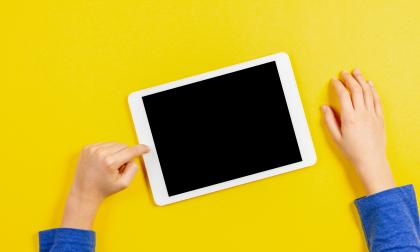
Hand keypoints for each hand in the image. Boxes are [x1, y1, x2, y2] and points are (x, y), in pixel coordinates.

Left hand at [61, 142, 149, 228]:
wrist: (84, 192)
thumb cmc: (102, 189)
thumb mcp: (124, 184)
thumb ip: (133, 169)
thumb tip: (133, 158)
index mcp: (109, 162)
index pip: (130, 151)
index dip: (141, 149)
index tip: (146, 148)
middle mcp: (100, 153)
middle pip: (123, 146)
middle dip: (124, 156)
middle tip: (118, 168)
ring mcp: (92, 149)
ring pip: (114, 144)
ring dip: (115, 153)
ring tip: (108, 166)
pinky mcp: (87, 148)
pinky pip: (104, 144)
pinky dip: (106, 151)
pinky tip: (102, 162)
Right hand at [322, 68, 394, 194]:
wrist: (371, 160)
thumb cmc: (352, 151)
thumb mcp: (335, 137)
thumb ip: (329, 120)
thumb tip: (324, 108)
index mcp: (349, 118)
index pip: (343, 95)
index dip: (338, 85)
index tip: (334, 80)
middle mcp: (362, 113)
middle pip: (356, 89)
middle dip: (349, 78)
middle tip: (344, 73)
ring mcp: (372, 114)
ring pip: (367, 92)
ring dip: (361, 80)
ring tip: (356, 72)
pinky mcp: (379, 117)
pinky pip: (377, 99)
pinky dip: (373, 89)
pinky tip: (369, 84)